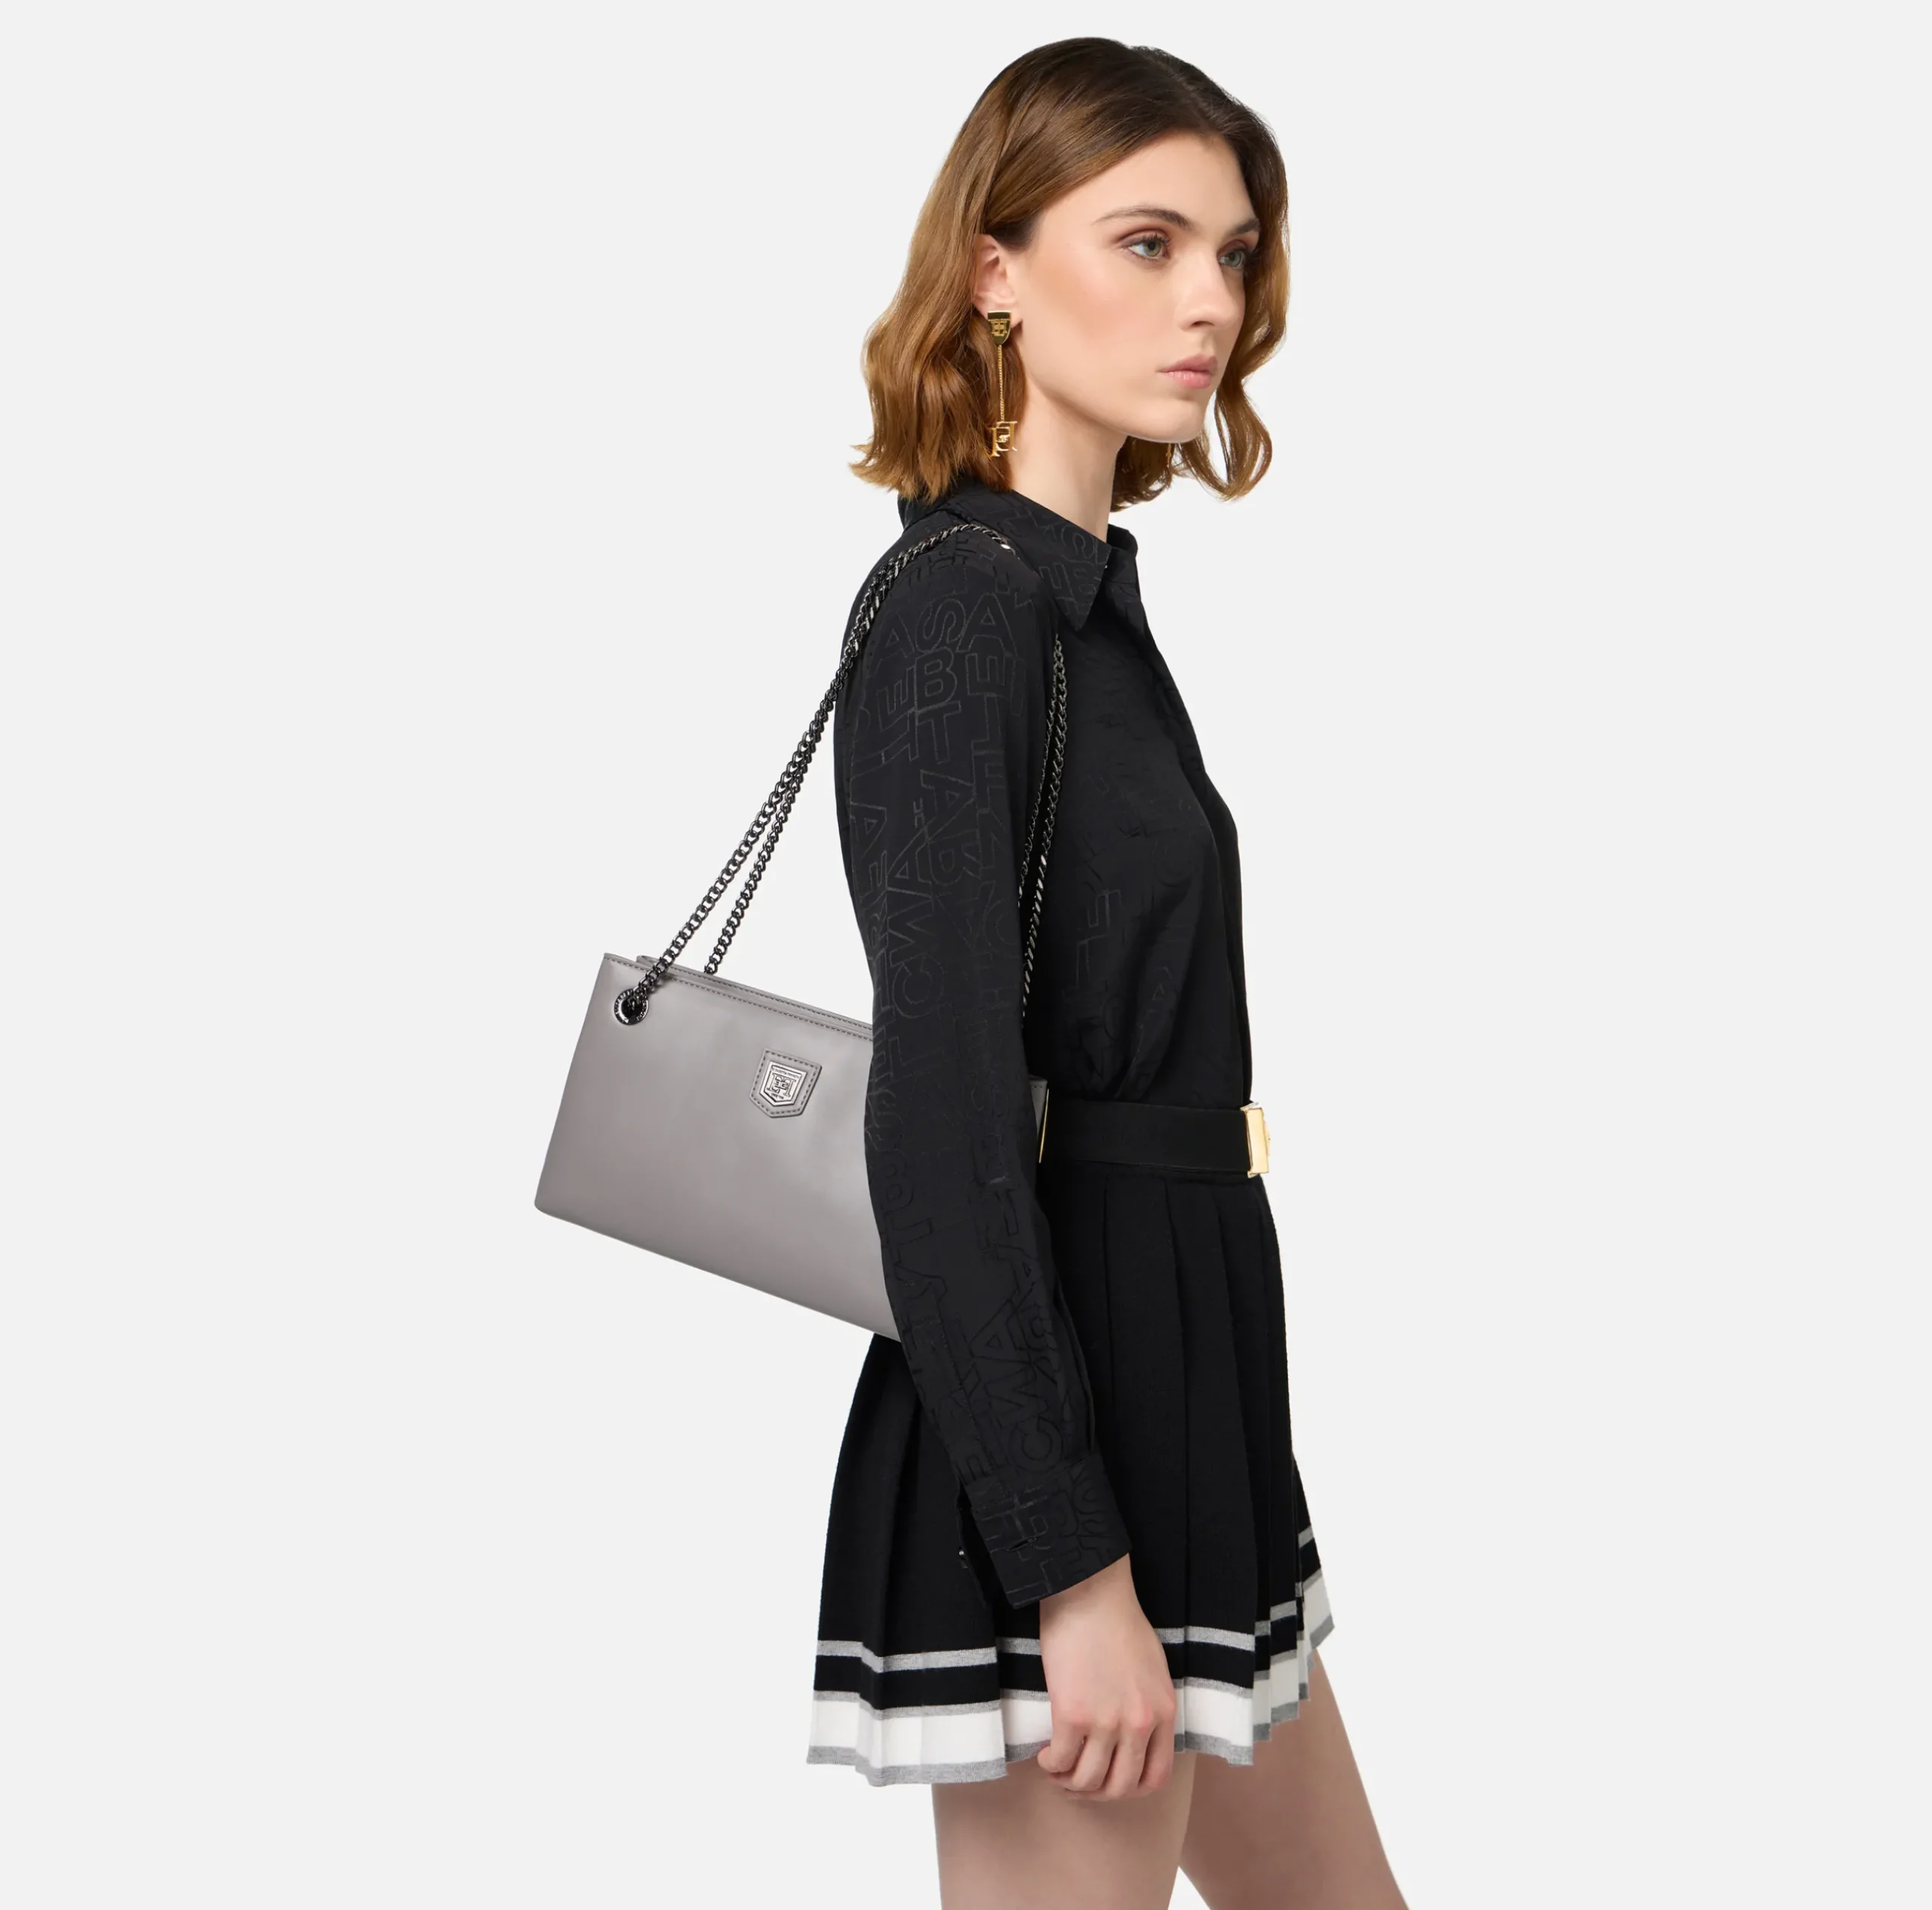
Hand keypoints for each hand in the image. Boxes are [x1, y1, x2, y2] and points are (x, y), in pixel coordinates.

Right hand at [1033, 1552, 1177, 1798]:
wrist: (1090, 1591)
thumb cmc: (1118, 1620)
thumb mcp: (1153, 1669)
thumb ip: (1148, 1705)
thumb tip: (1132, 1736)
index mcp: (1163, 1712)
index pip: (1156, 1777)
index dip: (1129, 1789)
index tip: (1109, 1781)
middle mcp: (1139, 1723)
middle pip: (1120, 1786)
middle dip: (1095, 1792)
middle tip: (1077, 1779)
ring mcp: (1107, 1721)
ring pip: (1088, 1780)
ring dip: (1069, 1782)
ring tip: (1057, 1768)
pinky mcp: (1072, 1713)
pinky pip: (1061, 1760)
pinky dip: (1051, 1765)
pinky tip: (1046, 1755)